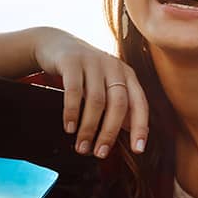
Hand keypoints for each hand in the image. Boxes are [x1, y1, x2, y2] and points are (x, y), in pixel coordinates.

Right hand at [31, 27, 148, 157]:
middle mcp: (114, 66)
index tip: (138, 150)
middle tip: (100, 153)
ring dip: (89, 128)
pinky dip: (72, 112)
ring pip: (96, 101)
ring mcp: (93, 62)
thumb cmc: (86, 72)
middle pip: (118, 104)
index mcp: (127, 74)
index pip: (140, 103)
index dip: (140, 127)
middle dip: (109, 132)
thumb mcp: (106, 84)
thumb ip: (119, 104)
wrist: (57, 44)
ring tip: (81, 147)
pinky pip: (73, 91)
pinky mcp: (72, 61)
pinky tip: (69, 128)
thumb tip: (130, 130)